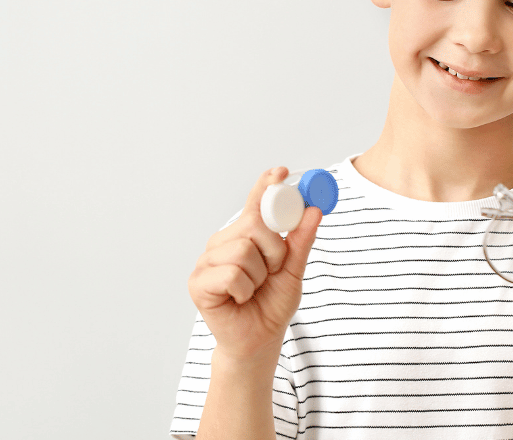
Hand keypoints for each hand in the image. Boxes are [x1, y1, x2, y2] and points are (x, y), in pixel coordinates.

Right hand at [187, 166, 322, 362]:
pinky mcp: (198, 283)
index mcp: (243, 235)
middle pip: (252, 224)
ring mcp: (207, 261)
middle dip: (273, 250)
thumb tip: (314, 211)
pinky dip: (244, 290)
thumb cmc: (271, 304)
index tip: (279, 172)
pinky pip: (232, 274)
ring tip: (253, 289)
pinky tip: (239, 298)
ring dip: (259, 275)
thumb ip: (301, 241)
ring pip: (243, 251)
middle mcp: (222, 243)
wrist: (259, 340)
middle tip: (272, 271)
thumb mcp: (293, 270)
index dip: (265, 186)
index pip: (254, 204)